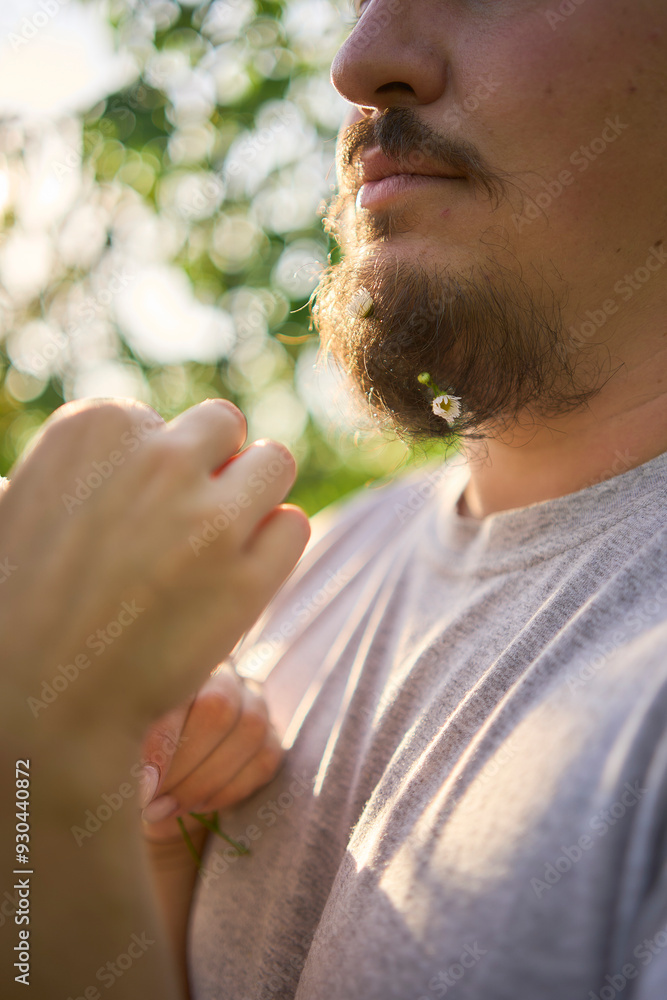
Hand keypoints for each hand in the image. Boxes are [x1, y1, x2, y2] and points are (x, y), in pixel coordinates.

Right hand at [0, 398, 309, 743]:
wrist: (37, 702)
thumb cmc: (24, 602)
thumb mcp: (29, 498)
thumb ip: (97, 457)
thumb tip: (148, 433)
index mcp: (96, 427)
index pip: (166, 419)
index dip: (160, 465)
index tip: (138, 512)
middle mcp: (157, 459)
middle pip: (225, 427)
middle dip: (215, 467)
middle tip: (190, 523)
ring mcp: (207, 519)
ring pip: (274, 464)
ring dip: (255, 497)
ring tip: (218, 546)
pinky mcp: (248, 580)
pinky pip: (293, 526)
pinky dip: (273, 548)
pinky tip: (236, 578)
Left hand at [139, 664, 281, 843]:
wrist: (155, 794)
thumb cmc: (129, 765)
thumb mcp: (120, 753)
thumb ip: (128, 752)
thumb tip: (146, 780)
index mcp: (178, 667)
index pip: (179, 689)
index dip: (163, 738)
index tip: (142, 782)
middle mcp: (221, 675)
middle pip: (219, 707)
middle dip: (185, 764)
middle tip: (151, 802)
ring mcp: (253, 702)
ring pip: (250, 729)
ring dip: (207, 779)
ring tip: (169, 808)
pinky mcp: (271, 738)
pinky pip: (266, 758)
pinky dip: (231, 789)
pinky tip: (199, 807)